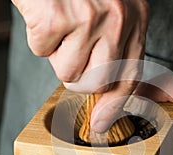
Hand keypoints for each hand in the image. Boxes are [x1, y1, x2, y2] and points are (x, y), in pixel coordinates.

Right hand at [12, 0, 148, 131]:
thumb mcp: (110, 12)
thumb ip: (113, 50)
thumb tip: (103, 99)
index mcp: (135, 19)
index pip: (131, 76)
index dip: (115, 105)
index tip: (101, 124)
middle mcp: (118, 19)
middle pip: (98, 83)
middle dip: (79, 77)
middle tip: (71, 52)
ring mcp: (89, 17)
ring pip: (68, 73)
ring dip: (57, 55)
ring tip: (61, 26)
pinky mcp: (58, 15)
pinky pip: (41, 52)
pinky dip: (38, 38)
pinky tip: (46, 15)